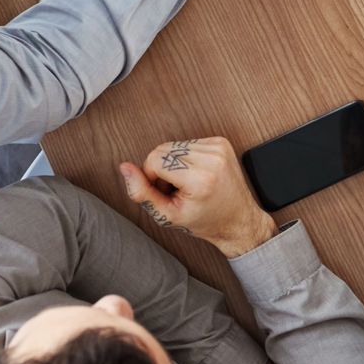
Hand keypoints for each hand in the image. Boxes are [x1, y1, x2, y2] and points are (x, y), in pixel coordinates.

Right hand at [118, 137, 276, 258]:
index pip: (155, 158)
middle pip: (163, 149)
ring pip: (174, 145)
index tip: (164, 193)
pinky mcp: (221, 142)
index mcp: (200, 177)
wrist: (238, 221)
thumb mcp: (168, 216)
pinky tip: (195, 175)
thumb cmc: (205, 221)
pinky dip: (186, 159)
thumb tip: (125, 168)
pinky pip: (188, 143)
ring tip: (186, 184)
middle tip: (175, 190)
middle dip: (161, 169)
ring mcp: (219, 148)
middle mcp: (212, 158)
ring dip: (173, 163)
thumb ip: (141, 193)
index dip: (151, 177)